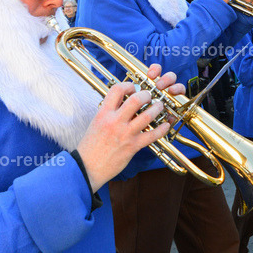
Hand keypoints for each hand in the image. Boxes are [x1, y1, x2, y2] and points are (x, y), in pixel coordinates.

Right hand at [77, 64, 185, 189]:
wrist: (87, 167)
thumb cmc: (90, 146)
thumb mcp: (96, 123)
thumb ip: (109, 112)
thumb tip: (122, 102)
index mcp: (103, 113)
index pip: (117, 90)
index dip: (128, 85)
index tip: (133, 88)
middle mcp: (114, 121)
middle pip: (136, 99)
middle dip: (146, 95)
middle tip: (149, 96)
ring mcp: (125, 134)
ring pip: (147, 115)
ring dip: (157, 109)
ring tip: (159, 106)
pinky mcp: (133, 146)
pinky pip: (152, 135)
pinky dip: (162, 129)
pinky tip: (166, 125)